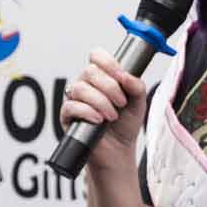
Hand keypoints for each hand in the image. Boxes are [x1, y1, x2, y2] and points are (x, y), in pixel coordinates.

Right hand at [59, 49, 147, 167]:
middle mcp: (86, 85)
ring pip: (80, 88)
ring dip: (100, 101)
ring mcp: (75, 99)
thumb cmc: (125, 125)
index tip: (122, 77)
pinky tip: (98, 120)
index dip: (108, 62)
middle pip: (89, 71)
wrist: (119, 150)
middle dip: (109, 87)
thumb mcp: (138, 102)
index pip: (96, 56)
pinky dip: (87, 112)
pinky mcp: (67, 116)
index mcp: (102, 77)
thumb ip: (136, 86)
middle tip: (121, 102)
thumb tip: (126, 76)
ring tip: (112, 116)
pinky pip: (71, 106)